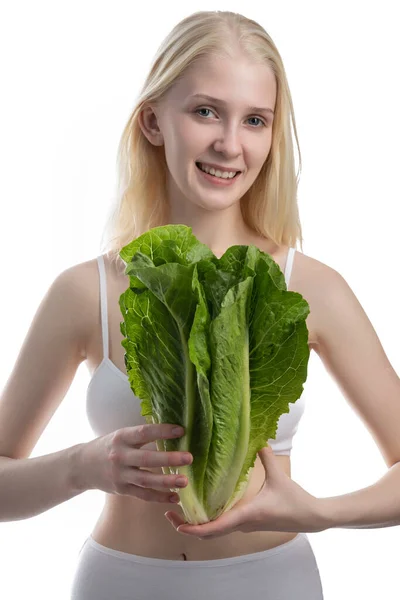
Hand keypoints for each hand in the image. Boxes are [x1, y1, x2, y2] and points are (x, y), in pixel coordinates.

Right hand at [77, 423, 192, 502]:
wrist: (82, 466)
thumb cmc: (109, 446)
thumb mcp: (121, 435)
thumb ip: (141, 435)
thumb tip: (173, 431)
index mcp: (122, 437)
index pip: (144, 432)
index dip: (163, 431)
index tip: (182, 430)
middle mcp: (120, 456)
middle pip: (147, 458)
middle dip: (169, 459)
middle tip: (189, 458)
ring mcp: (120, 475)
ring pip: (146, 480)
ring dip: (167, 482)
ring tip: (185, 481)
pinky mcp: (122, 490)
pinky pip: (143, 495)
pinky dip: (159, 497)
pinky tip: (175, 497)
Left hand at [165, 446, 325, 538]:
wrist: (311, 518)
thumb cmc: (295, 500)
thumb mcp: (278, 476)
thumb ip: (266, 456)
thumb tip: (257, 438)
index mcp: (246, 515)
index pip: (215, 527)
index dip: (194, 528)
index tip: (177, 523)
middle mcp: (242, 525)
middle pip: (208, 533)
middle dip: (187, 526)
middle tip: (169, 513)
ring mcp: (244, 526)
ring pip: (215, 531)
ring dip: (196, 525)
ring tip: (180, 510)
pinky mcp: (248, 524)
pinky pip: (223, 526)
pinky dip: (209, 522)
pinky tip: (203, 507)